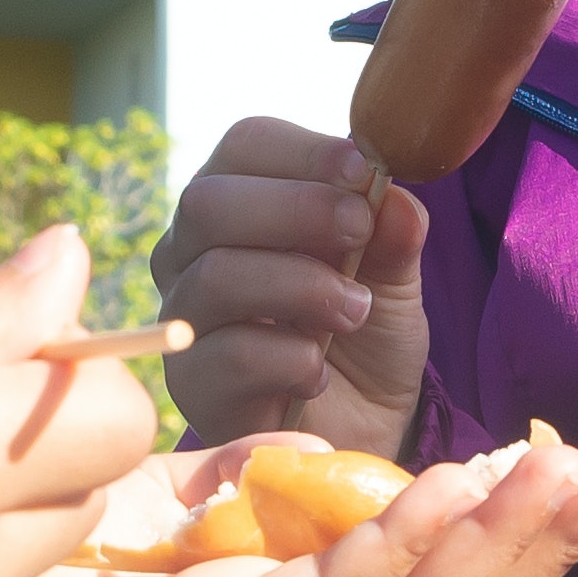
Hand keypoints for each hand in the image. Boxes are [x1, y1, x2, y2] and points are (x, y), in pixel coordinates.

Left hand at [0, 423, 577, 576]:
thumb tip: (153, 315)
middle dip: (543, 542)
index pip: (416, 564)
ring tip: (573, 481)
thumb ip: (140, 410)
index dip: (504, 517)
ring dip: (500, 545)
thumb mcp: (73, 461)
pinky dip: (399, 552)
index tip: (576, 454)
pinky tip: (458, 500)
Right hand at [154, 119, 430, 454]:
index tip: (365, 172)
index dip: (304, 152)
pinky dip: (289, 357)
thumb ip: (391, 234)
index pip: (245, 146)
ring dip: (301, 286)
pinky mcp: (192, 386)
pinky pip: (225, 355)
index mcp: (240, 203)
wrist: (360, 430)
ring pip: (215, 276)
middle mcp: (193, 252)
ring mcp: (185, 319)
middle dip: (296, 209)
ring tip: (355, 311)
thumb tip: (393, 196)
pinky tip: (319, 372)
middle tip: (359, 231)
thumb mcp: (392, 279)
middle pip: (208, 202)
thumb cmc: (363, 336)